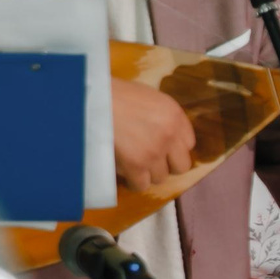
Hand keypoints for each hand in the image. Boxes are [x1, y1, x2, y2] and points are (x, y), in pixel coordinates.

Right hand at [109, 76, 199, 192]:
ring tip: (131, 163)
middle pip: (181, 166)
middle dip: (165, 165)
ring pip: (160, 177)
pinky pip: (141, 185)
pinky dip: (132, 181)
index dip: (173, 148)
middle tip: (148, 160)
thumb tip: (163, 137)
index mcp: (175, 115)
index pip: (189, 144)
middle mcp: (170, 135)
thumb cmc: (114, 94)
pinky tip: (123, 172)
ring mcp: (155, 151)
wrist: (90, 98)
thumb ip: (161, 118)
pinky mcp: (136, 164)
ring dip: (146, 173)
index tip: (161, 148)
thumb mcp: (147, 98)